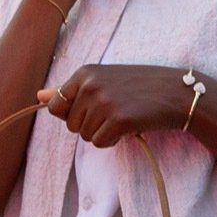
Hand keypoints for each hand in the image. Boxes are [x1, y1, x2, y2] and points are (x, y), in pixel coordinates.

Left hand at [38, 65, 195, 146]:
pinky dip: (114, 140)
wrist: (177, 92)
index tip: (98, 106)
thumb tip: (38, 96)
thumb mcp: (104, 80)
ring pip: (85, 136)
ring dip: (104, 133)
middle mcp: (91, 84)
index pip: (56, 106)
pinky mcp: (118, 120)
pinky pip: (100, 143)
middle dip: (91, 124)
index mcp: (84, 72)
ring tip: (124, 116)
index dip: (76, 113)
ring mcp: (104, 102)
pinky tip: (130, 126)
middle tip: (117, 110)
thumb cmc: (140, 86)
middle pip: (71, 124)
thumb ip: (70, 89)